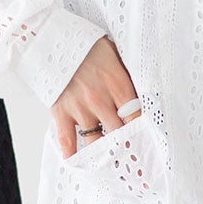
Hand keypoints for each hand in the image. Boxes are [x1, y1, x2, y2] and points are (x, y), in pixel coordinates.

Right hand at [50, 36, 142, 158]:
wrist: (52, 37)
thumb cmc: (86, 45)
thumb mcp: (116, 54)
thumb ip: (129, 76)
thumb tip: (144, 92)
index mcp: (119, 85)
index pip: (137, 117)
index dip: (145, 134)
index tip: (150, 146)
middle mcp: (101, 100)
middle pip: (120, 133)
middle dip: (128, 148)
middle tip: (136, 164)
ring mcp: (80, 107)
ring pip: (97, 141)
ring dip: (105, 154)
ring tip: (114, 166)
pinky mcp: (61, 111)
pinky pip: (67, 139)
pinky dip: (72, 153)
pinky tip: (79, 162)